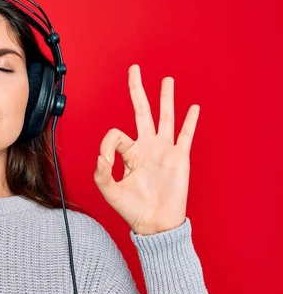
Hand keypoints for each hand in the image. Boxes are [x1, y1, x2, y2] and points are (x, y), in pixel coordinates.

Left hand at [93, 64, 199, 235]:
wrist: (155, 224)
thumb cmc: (132, 209)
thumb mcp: (110, 192)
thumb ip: (101, 174)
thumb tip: (100, 156)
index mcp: (128, 154)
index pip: (116, 135)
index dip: (107, 144)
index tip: (104, 160)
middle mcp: (146, 147)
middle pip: (142, 112)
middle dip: (137, 90)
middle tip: (134, 69)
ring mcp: (164, 151)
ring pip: (165, 118)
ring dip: (165, 98)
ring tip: (166, 80)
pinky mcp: (179, 158)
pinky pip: (185, 136)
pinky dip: (189, 122)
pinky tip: (192, 107)